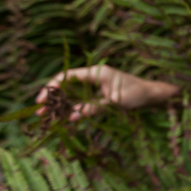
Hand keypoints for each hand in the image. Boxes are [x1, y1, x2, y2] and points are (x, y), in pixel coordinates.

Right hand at [35, 65, 181, 121]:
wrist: (152, 95)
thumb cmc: (137, 95)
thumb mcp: (115, 103)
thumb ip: (93, 108)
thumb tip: (72, 117)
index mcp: (96, 73)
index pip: (67, 76)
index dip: (52, 87)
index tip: (42, 100)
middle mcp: (93, 76)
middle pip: (66, 85)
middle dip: (52, 97)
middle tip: (39, 111)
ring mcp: (96, 84)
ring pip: (72, 93)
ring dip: (60, 103)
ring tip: (45, 116)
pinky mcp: (99, 93)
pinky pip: (81, 99)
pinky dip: (71, 107)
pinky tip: (62, 116)